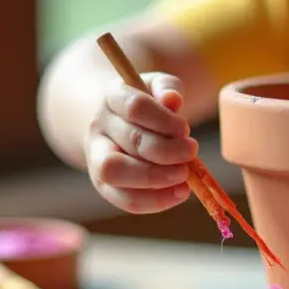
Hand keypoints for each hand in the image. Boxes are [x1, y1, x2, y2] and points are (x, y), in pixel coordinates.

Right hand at [86, 73, 198, 213]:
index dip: (165, 120)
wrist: (117, 124)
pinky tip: (179, 193)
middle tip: (191, 153)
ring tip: (184, 176)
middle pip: (131, 141)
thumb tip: (173, 100)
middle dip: (168, 151)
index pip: (136, 107)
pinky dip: (155, 201)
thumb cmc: (146, 106)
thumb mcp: (157, 87)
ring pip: (116, 172)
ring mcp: (96, 158)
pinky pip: (124, 199)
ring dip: (156, 178)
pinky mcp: (103, 185)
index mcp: (112, 97)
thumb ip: (168, 88)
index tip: (186, 130)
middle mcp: (99, 127)